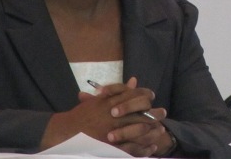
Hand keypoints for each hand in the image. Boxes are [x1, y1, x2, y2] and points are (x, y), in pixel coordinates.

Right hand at [41, 77, 169, 156]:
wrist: (66, 133)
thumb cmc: (83, 115)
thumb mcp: (101, 99)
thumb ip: (120, 91)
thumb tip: (135, 80)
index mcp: (113, 102)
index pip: (136, 95)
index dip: (146, 96)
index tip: (152, 98)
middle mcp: (116, 116)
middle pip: (143, 114)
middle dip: (155, 114)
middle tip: (163, 114)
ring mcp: (115, 132)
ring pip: (141, 132)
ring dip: (153, 132)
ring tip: (160, 131)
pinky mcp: (114, 148)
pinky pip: (134, 149)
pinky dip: (145, 149)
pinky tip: (152, 148)